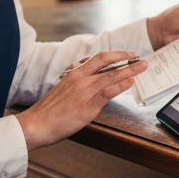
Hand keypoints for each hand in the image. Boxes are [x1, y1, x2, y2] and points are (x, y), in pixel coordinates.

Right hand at [16, 50, 146, 151]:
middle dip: (124, 57)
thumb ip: (77, 84)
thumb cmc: (49, 111)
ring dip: (129, 70)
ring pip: (111, 74)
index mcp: (73, 73)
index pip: (96, 57)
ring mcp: (84, 90)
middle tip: (138, 57)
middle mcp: (79, 78)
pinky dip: (121, 85)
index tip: (124, 55)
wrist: (36, 124)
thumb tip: (92, 83)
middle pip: (105, 60)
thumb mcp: (63, 90)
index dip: (113, 54)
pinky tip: (130, 82)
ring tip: (142, 67)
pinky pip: (108, 91)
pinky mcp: (87, 105)